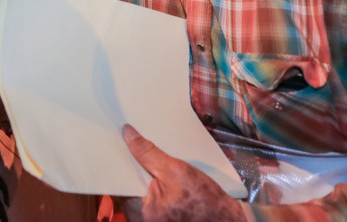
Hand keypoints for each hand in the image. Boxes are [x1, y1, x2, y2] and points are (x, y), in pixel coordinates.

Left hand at [121, 125, 245, 221]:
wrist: (229, 221)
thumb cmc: (205, 201)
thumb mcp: (176, 171)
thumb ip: (148, 153)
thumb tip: (128, 133)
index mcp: (140, 211)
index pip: (119, 180)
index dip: (118, 158)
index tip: (116, 139)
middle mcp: (141, 217)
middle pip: (128, 183)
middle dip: (130, 162)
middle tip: (129, 138)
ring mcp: (151, 218)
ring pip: (139, 186)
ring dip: (142, 169)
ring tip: (141, 147)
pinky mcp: (161, 215)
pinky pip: (149, 193)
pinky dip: (151, 178)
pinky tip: (154, 163)